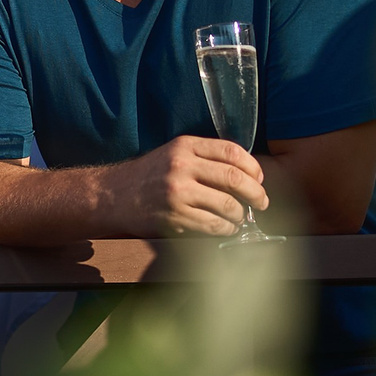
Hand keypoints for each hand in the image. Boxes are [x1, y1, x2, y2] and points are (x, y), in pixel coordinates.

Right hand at [105, 137, 267, 236]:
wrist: (114, 195)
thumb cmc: (150, 176)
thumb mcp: (174, 154)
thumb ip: (204, 157)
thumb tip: (246, 174)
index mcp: (185, 146)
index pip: (231, 152)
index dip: (253, 167)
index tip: (259, 179)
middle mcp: (181, 166)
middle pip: (234, 178)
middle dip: (256, 193)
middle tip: (261, 202)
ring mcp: (177, 193)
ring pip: (227, 204)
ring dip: (240, 215)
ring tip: (239, 218)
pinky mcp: (174, 216)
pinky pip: (212, 225)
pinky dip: (226, 229)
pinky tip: (226, 228)